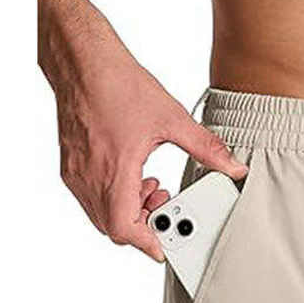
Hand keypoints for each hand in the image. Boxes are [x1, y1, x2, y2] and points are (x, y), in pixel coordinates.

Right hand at [49, 24, 246, 260]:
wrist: (80, 57)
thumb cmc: (117, 83)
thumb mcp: (172, 119)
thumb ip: (206, 148)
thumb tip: (233, 167)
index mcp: (114, 171)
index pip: (124, 229)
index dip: (148, 242)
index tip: (167, 245)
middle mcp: (89, 177)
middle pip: (115, 227)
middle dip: (145, 225)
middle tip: (167, 207)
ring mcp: (76, 172)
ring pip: (102, 215)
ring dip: (131, 212)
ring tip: (154, 189)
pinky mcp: (71, 164)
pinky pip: (92, 198)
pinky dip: (116, 198)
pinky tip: (136, 177)